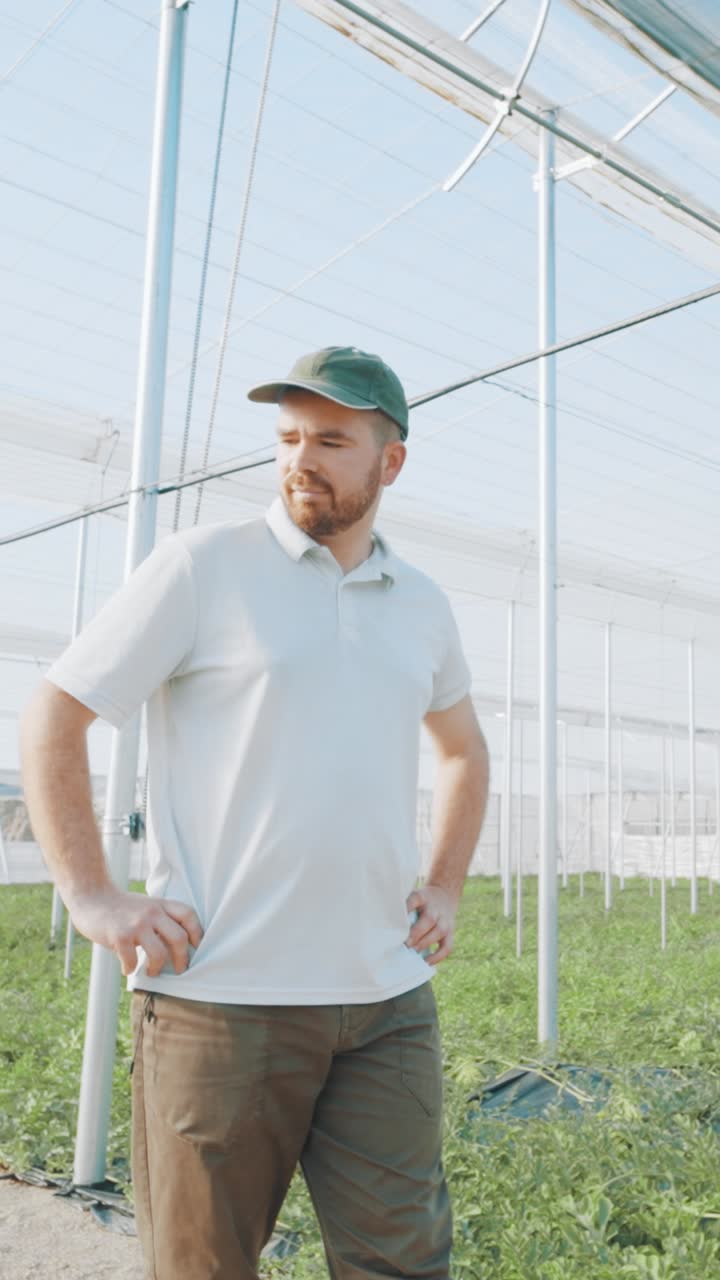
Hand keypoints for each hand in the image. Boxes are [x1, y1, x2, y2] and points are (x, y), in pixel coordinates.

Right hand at [67, 886, 203, 977]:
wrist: (91, 898)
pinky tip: (126, 968)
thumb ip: (161, 921)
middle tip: (179, 969)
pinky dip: (130, 969)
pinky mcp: (120, 935)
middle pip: (179, 938)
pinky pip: (132, 961)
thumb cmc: (121, 908)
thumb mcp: (146, 907)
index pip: (188, 915)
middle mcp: (152, 912)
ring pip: (159, 954)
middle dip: (182, 959)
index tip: (196, 948)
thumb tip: (177, 949)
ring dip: (156, 968)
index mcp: (161, 904)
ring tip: (151, 971)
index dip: (197, 933)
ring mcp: (136, 924)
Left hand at [404, 884, 458, 966]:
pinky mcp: (450, 933)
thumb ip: (403, 909)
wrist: (444, 896)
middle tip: (405, 943)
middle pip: (429, 919)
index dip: (407, 907)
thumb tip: (388, 928)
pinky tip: (426, 962)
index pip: (415, 899)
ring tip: (413, 951)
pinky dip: (438, 956)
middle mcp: (435, 908)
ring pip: (439, 931)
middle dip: (417, 933)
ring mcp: (445, 920)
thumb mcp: (412, 897)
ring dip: (425, 943)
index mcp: (422, 897)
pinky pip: (447, 946)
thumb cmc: (420, 902)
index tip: (397, 917)